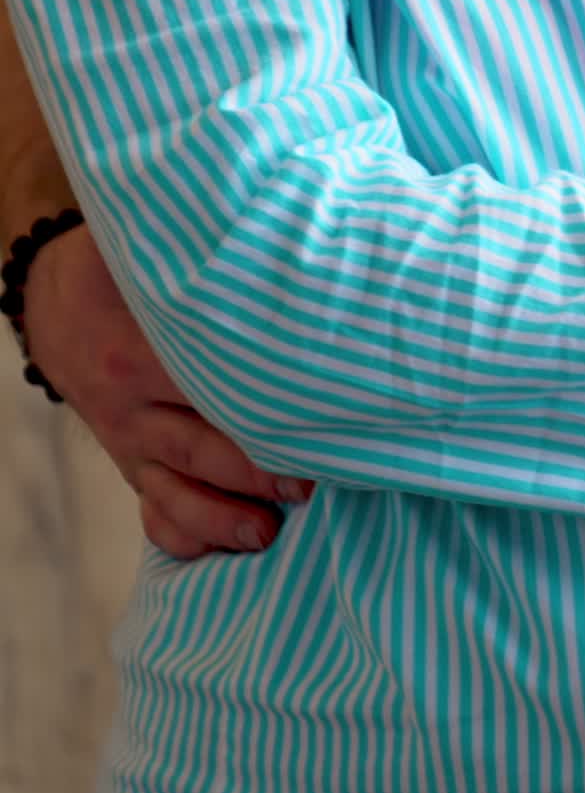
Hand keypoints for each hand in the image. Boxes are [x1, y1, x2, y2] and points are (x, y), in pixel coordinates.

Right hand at [22, 225, 310, 557]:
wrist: (58, 301)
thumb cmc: (134, 274)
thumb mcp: (152, 259)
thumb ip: (214, 264)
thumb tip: (291, 241)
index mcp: (139, 348)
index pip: (209, 386)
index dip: (264, 410)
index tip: (318, 425)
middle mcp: (130, 402)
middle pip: (199, 450)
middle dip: (258, 474)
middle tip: (311, 486)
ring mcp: (130, 442)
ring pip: (175, 494)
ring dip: (224, 520)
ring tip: (268, 535)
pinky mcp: (132, 467)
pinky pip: (153, 515)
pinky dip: (188, 537)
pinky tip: (229, 552)